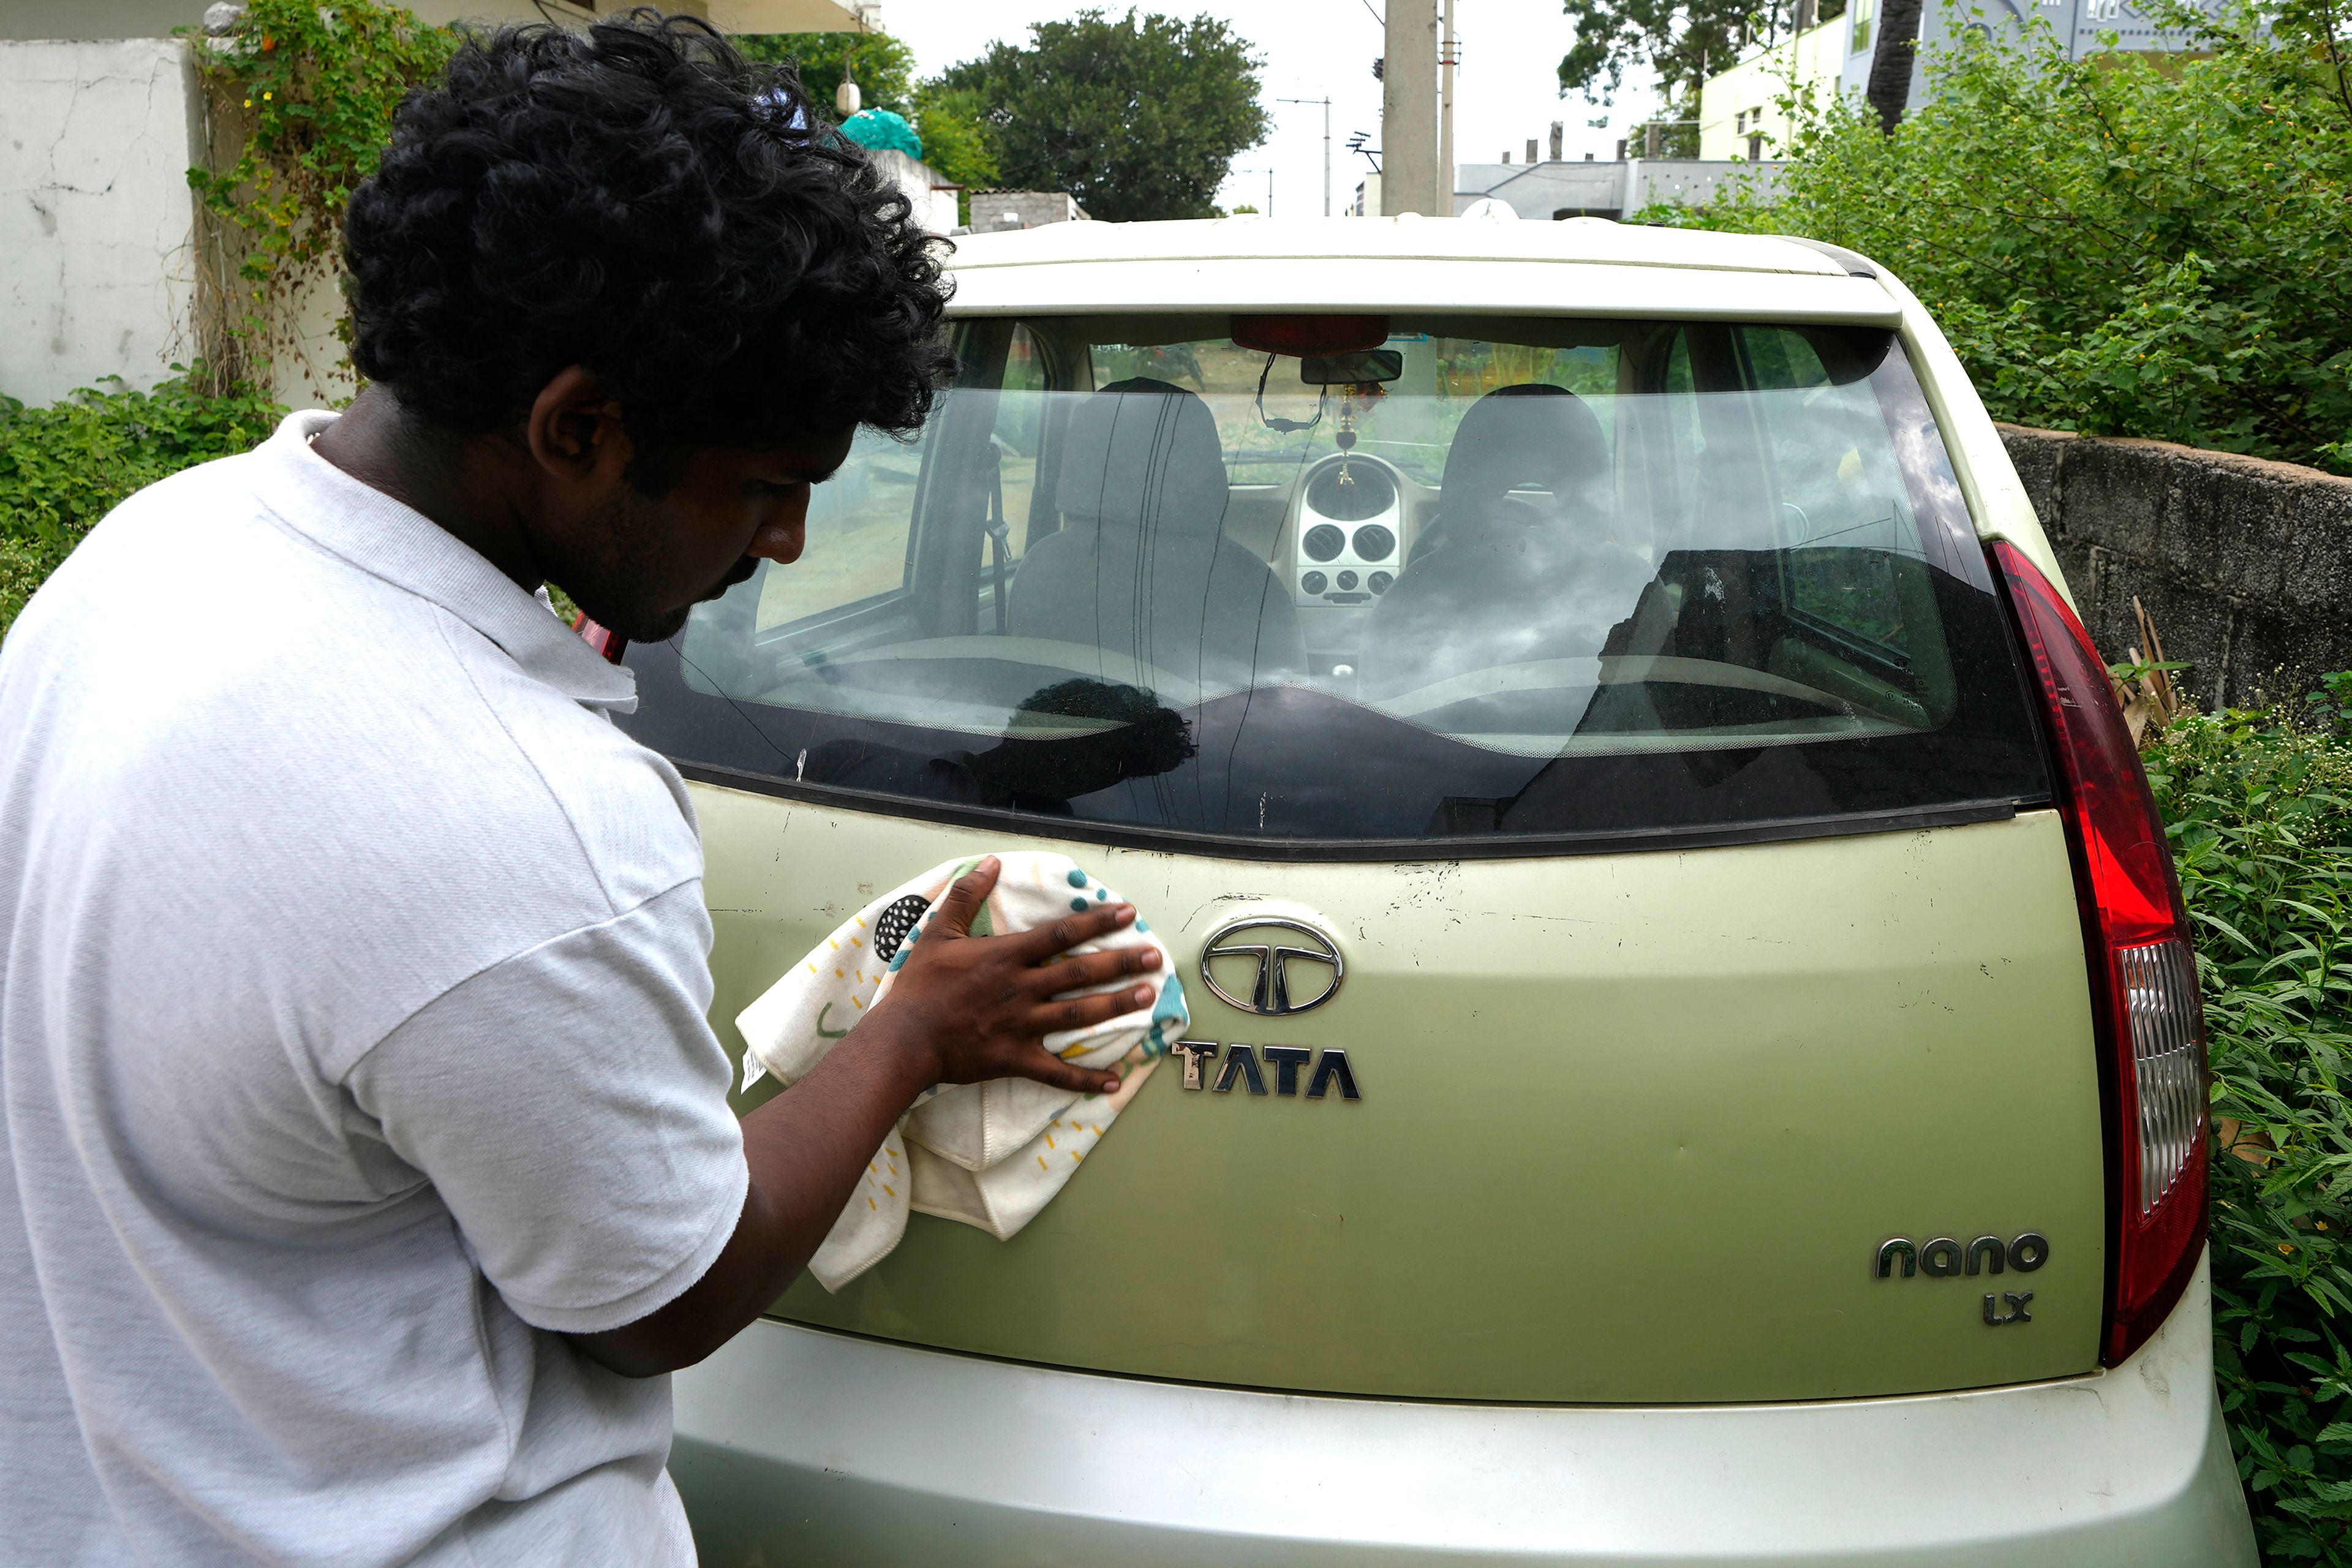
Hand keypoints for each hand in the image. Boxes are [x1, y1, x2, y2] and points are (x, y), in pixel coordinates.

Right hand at [864, 856, 1161, 1097]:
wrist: (905, 1038)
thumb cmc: (921, 985)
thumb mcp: (939, 932)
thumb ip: (967, 896)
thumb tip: (991, 863)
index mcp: (1007, 956)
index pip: (1061, 934)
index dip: (1097, 921)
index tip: (1128, 913)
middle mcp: (1022, 989)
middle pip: (1081, 972)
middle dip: (1121, 962)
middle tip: (1155, 957)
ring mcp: (1023, 1026)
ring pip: (1079, 1014)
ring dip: (1117, 1005)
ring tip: (1148, 996)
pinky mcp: (1017, 1059)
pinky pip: (1057, 1072)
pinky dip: (1086, 1078)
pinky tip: (1115, 1080)